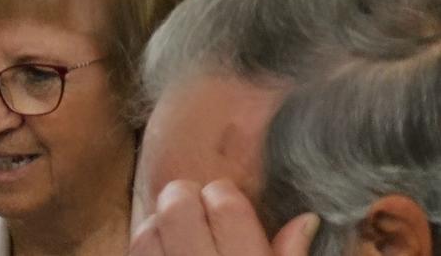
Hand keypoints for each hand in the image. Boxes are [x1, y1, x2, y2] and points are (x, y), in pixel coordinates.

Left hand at [130, 180, 320, 255]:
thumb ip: (290, 255)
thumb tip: (306, 219)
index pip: (226, 204)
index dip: (222, 191)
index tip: (223, 194)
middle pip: (179, 207)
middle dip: (185, 196)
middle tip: (194, 200)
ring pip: (147, 230)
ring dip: (157, 223)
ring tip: (173, 226)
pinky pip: (135, 253)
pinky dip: (144, 245)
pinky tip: (158, 248)